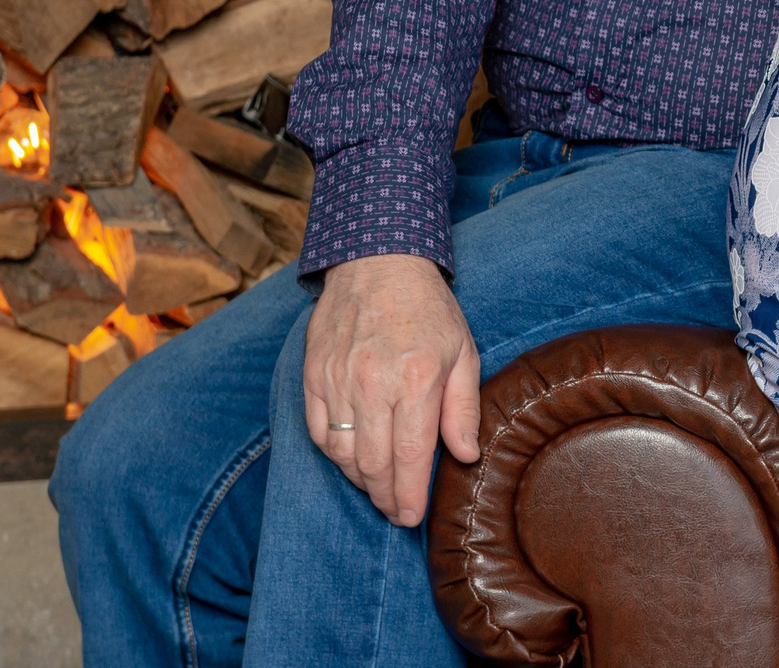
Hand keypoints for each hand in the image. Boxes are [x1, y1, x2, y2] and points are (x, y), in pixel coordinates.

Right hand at [303, 253, 481, 526]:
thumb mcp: (463, 352)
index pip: (409, 458)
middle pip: (373, 464)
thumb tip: (465, 456)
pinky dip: (332, 454)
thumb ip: (463, 408)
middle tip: (396, 512)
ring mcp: (338, 379)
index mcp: (417, 379)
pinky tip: (351, 458)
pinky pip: (316, 432)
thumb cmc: (428, 309)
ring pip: (341, 454)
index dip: (409, 497)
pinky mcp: (313, 375)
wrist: (377, 261)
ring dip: (359, 480)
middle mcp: (373, 383)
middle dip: (385, 498)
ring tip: (377, 486)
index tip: (412, 517)